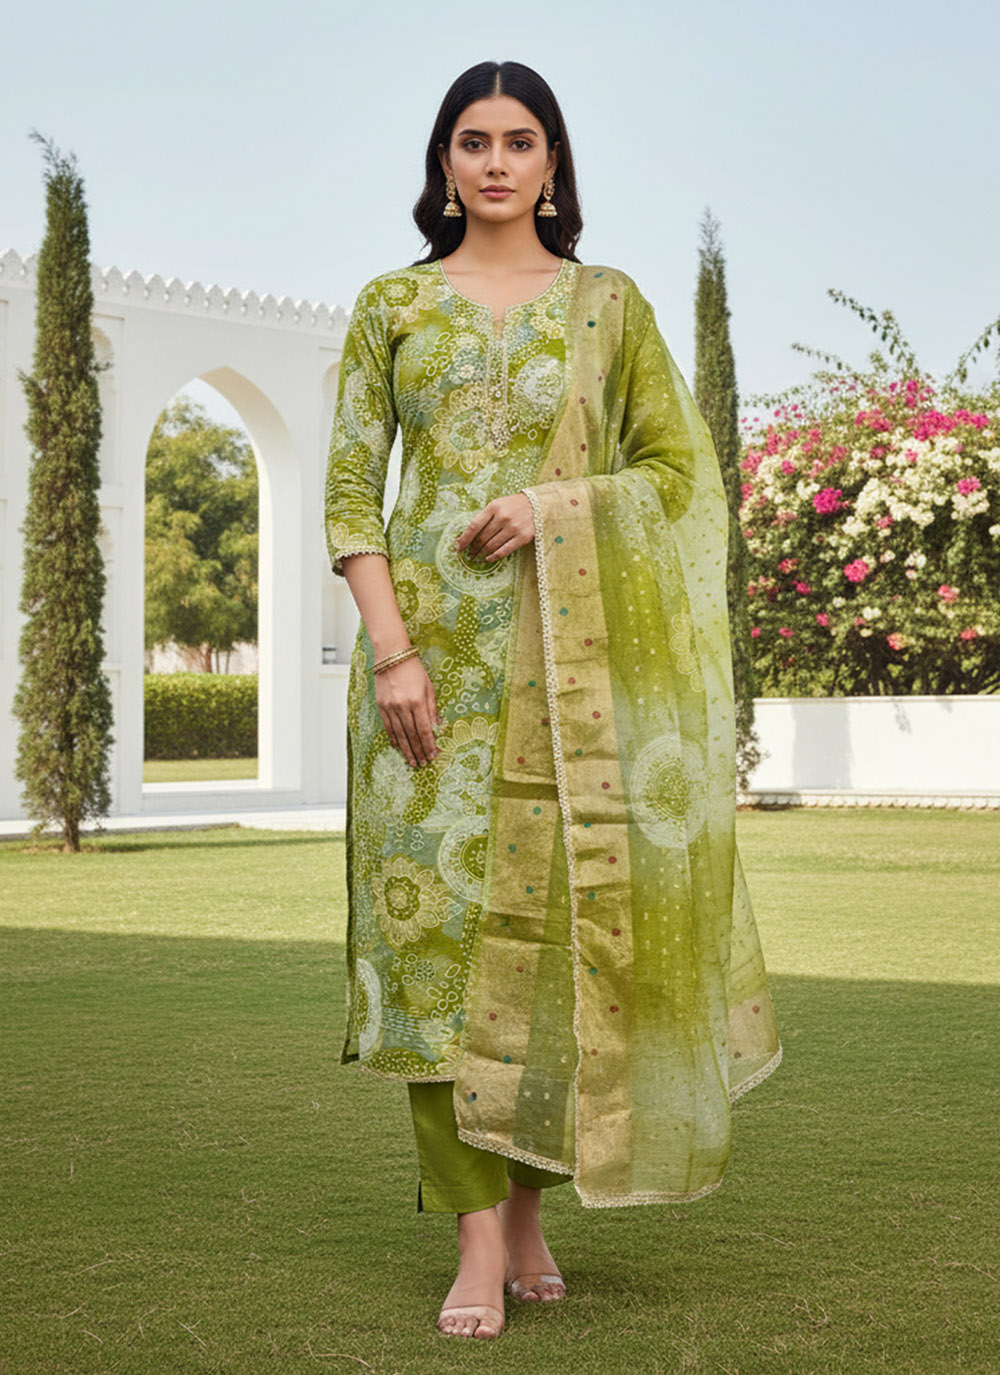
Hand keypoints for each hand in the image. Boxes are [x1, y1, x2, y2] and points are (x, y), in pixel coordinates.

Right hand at [374, 653, 441, 767]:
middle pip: (412, 735)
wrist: (391, 656)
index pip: (425, 729)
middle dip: (419, 751)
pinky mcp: (381, 706)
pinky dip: (394, 739)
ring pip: (399, 734)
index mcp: (417, 701)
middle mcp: (403, 706)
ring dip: (407, 750)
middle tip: (423, 763)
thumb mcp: (428, 687)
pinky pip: (388, 727)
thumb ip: (432, 708)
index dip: (429, 744)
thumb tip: (436, 727)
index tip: (434, 754)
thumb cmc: (413, 670)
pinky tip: (398, 747)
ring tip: (412, 761)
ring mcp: (390, 707)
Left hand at [455, 492, 534, 561]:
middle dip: (473, 548)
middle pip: (482, 537)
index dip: (465, 538)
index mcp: (494, 507)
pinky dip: (494, 556)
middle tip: (469, 554)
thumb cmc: (513, 506)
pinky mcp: (523, 537)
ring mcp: (513, 528)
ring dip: (482, 553)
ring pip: (492, 545)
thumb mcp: (497, 504)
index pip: (474, 525)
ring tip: (477, 557)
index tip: (459, 547)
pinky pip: (505, 550)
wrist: (538, 504)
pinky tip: (488, 558)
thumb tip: (467, 535)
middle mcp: (503, 517)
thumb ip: (484, 517)